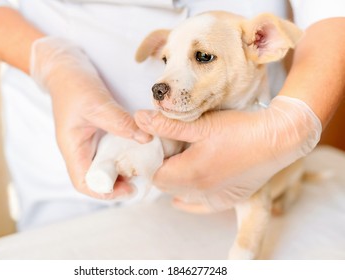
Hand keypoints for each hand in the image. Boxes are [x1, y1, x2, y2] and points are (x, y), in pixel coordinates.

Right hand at [30, 37, 151, 198]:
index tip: (129, 188)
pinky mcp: (96, 135)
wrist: (65, 68)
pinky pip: (110, 151)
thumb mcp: (96, 103)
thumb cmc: (73, 85)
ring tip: (142, 165)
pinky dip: (123, 154)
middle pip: (97, 179)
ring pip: (105, 166)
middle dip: (118, 183)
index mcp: (72, 148)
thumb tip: (145, 139)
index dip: (106, 192)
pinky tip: (138, 148)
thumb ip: (119, 122)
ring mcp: (88, 143)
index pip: (84, 183)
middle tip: (141, 176)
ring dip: (122, 169)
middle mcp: (79, 150)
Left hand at [135, 96, 321, 210]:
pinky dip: (191, 198)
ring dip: (177, 179)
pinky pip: (201, 205)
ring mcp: (215, 198)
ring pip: (182, 194)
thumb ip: (167, 125)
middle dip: (164, 168)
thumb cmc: (240, 129)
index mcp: (190, 174)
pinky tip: (187, 193)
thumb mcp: (200, 124)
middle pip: (167, 185)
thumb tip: (139, 119)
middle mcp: (200, 191)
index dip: (153, 159)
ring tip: (185, 160)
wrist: (278, 139)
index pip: (155, 175)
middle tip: (172, 149)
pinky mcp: (228, 199)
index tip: (159, 145)